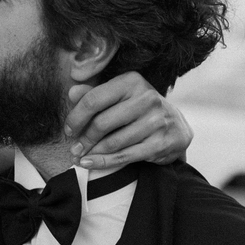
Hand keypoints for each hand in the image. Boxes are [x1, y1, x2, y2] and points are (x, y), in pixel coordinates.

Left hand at [63, 71, 192, 171]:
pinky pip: (125, 156)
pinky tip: (90, 163)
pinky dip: (104, 162)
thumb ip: (95, 94)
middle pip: (102, 123)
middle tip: (74, 148)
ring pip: (113, 142)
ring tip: (80, 157)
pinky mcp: (160, 143)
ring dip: (92, 152)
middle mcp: (146, 98)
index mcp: (132, 81)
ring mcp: (155, 121)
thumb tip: (72, 93)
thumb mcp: (119, 96)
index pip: (94, 99)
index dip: (76, 117)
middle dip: (84, 139)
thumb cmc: (139, 110)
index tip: (69, 130)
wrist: (176, 127)